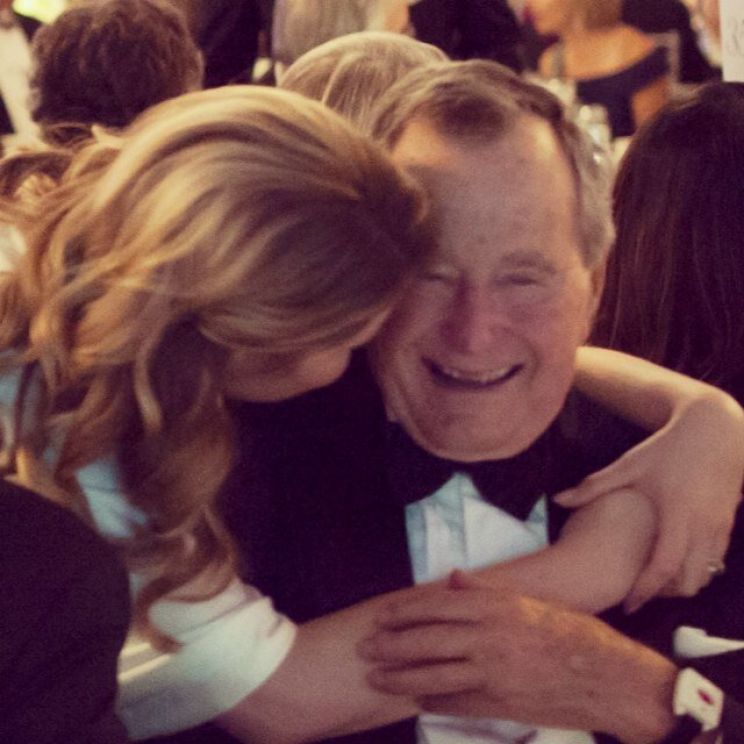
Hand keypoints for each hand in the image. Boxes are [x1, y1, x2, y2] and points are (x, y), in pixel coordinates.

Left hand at [360, 572, 677, 742]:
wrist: (610, 679)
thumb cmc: (573, 633)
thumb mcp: (529, 601)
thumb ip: (485, 590)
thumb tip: (451, 578)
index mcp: (495, 607)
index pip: (436, 605)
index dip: (404, 611)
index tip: (381, 615)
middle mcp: (488, 638)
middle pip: (426, 640)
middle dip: (390, 644)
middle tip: (365, 647)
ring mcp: (492, 675)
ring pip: (433, 675)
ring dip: (399, 677)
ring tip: (375, 677)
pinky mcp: (500, 705)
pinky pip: (456, 702)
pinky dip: (432, 700)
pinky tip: (416, 699)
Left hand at [556, 392, 743, 610]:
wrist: (715, 430)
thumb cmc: (667, 448)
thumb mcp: (630, 465)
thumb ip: (594, 486)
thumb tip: (558, 499)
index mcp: (676, 513)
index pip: (663, 566)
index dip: (645, 590)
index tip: (627, 605)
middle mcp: (703, 525)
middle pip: (690, 581)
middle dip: (665, 594)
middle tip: (640, 592)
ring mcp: (720, 526)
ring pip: (706, 574)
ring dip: (682, 583)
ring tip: (654, 578)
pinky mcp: (728, 524)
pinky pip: (715, 560)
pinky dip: (696, 568)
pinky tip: (673, 560)